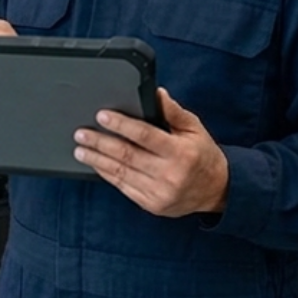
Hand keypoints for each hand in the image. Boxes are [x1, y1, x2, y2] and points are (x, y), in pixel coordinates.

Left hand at [73, 89, 228, 216]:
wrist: (217, 190)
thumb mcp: (194, 128)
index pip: (144, 136)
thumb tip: (155, 93)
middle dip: (100, 143)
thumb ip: (173, 111)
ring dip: (97, 160)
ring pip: (121, 173)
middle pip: (127, 156)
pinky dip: (107, 175)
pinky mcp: (151, 204)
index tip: (101, 116)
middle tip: (81, 133)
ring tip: (80, 149)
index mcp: (180, 152)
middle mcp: (169, 174)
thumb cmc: (203, 155)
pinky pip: (123, 187)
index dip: (121, 125)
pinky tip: (96, 165)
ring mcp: (159, 192)